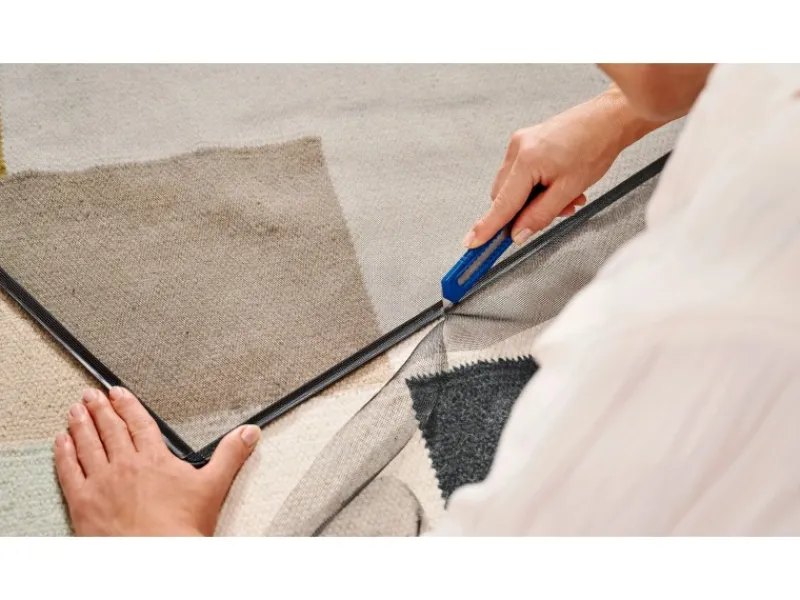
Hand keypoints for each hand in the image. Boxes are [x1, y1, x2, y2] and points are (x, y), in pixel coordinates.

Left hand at [54, 387, 260, 535]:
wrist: (156, 557)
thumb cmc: (182, 527)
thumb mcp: (214, 486)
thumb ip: (230, 454)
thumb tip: (249, 433)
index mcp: (154, 458)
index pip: (138, 423)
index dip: (127, 405)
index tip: (117, 392)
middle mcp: (125, 464)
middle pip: (110, 429)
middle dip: (99, 409)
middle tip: (91, 394)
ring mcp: (101, 482)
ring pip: (87, 444)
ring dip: (80, 424)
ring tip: (75, 409)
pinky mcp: (83, 502)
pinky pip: (69, 471)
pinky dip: (63, 453)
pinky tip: (60, 441)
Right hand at [463, 87, 648, 247]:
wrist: (608, 119)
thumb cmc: (595, 146)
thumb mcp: (570, 189)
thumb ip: (541, 215)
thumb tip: (519, 233)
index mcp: (527, 159)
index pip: (502, 203)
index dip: (487, 227)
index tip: (472, 243)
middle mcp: (518, 148)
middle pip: (504, 196)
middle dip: (522, 212)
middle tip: (549, 215)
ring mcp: (520, 143)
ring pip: (513, 187)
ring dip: (532, 200)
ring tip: (563, 198)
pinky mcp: (526, 142)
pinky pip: (520, 174)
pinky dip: (535, 187)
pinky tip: (556, 186)